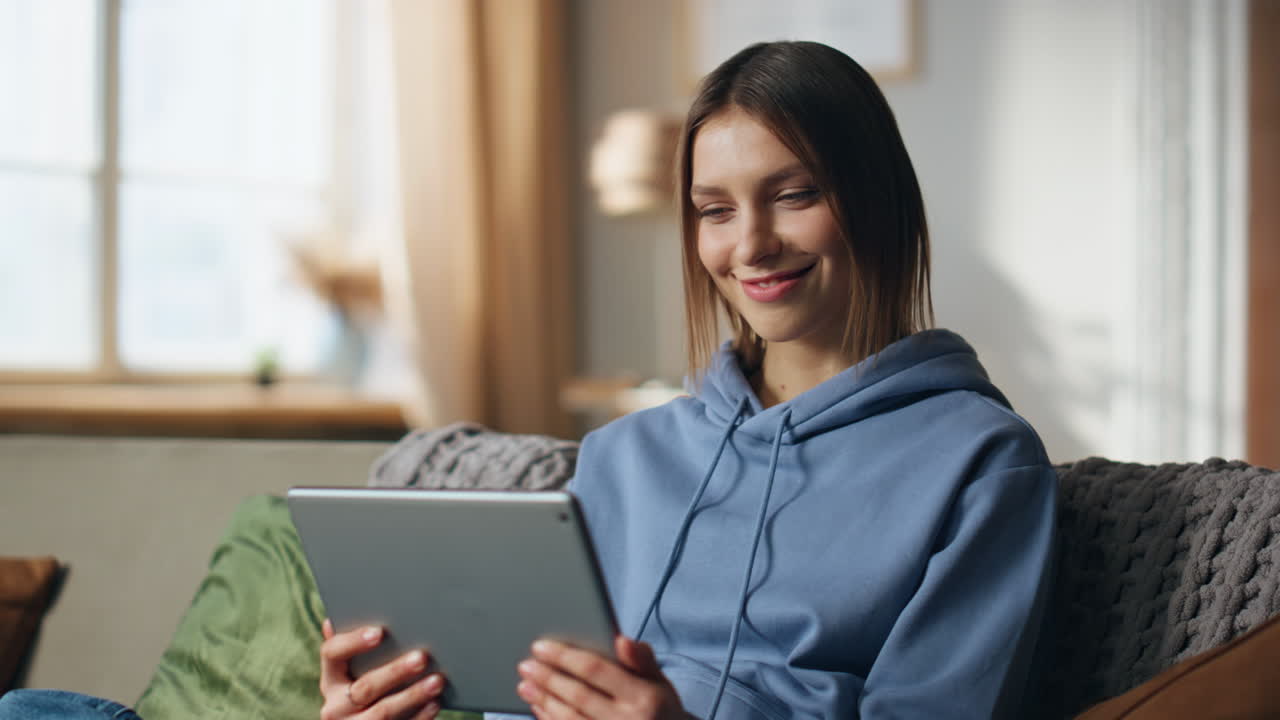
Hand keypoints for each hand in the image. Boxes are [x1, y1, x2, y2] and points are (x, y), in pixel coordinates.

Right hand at [319, 618, 445, 719]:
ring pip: (382, 712)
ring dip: (412, 696)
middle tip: (422, 657)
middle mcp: (336, 706)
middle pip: (365, 687)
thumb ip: (351, 647)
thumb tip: (333, 619)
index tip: (379, 631)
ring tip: (437, 680)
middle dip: (395, 672)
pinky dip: (419, 716)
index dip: (353, 642)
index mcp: (331, 679)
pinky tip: (435, 703)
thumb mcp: (353, 670)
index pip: (332, 654)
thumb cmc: (366, 685)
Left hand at [516, 635, 689, 719]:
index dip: (565, 657)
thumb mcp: (659, 680)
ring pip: (570, 718)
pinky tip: (539, 708)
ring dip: (544, 701)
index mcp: (643, 696)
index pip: (596, 670)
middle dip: (548, 678)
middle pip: (578, 695)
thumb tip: (621, 640)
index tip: (541, 646)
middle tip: (525, 665)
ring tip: (525, 685)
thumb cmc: (659, 708)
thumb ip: (641, 658)